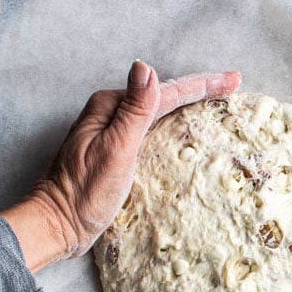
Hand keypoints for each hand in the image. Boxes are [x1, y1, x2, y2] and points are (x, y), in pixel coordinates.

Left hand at [1, 61, 240, 271]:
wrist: (57, 223)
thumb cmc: (85, 193)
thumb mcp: (115, 150)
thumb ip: (133, 110)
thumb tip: (146, 68)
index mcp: (111, 107)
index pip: (167, 90)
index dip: (203, 85)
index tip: (233, 81)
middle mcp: (110, 112)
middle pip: (164, 94)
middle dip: (199, 88)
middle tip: (232, 84)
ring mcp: (111, 130)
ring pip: (159, 109)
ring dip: (188, 101)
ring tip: (215, 97)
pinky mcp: (114, 148)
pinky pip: (151, 126)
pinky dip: (173, 120)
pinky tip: (183, 124)